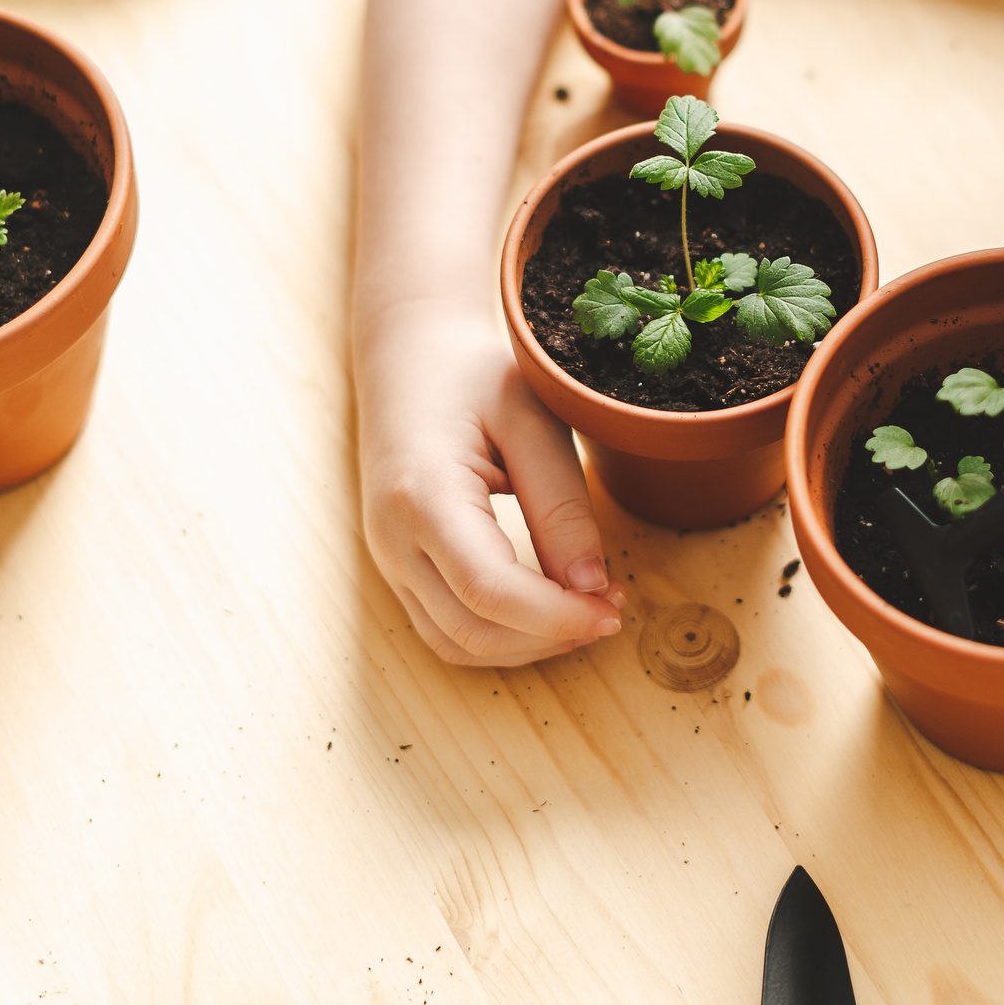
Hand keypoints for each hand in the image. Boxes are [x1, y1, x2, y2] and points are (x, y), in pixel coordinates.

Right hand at [357, 301, 624, 665]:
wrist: (409, 359)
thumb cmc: (472, 377)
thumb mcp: (530, 420)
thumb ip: (561, 503)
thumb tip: (592, 586)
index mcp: (422, 494)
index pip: (490, 590)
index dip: (557, 614)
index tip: (614, 605)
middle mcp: (392, 539)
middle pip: (473, 630)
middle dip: (550, 635)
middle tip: (614, 607)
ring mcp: (388, 558)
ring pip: (456, 643)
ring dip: (527, 646)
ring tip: (587, 611)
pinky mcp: (400, 567)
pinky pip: (446, 629)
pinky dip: (501, 637)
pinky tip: (548, 613)